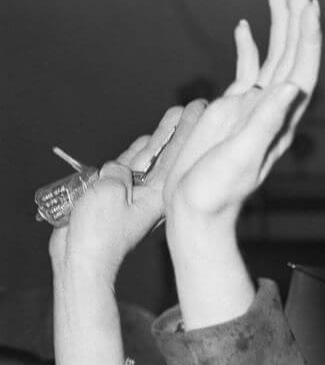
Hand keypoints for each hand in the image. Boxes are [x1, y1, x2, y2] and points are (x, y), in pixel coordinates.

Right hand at [48, 100, 205, 286]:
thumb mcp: (108, 192)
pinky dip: (137, 153)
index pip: (176, 155)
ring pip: (149, 159)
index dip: (188, 130)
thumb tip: (120, 169)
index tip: (201, 111)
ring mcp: (134, 197)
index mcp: (157, 195)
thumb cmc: (97, 230)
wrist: (82, 258)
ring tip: (175, 116)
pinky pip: (128, 170)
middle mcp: (150, 194)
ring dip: (161, 137)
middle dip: (180, 129)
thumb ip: (117, 173)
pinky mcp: (117, 199)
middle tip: (197, 107)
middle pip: (168, 154)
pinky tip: (146, 141)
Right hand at [164, 0, 321, 223]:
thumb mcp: (244, 156)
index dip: (308, 37)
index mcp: (281, 118)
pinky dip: (249, 47)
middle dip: (298, 18)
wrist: (198, 208)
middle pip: (292, 55)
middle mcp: (273, 108)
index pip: (302, 69)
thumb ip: (265, 122)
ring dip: (280, 25)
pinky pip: (247, 70)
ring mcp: (254, 106)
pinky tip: (247, 26)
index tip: (310, 5)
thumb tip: (291, 88)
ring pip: (273, 57)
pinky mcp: (233, 108)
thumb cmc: (219, 190)